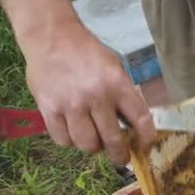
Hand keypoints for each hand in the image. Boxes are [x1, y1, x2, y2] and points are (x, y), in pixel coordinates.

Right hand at [24, 22, 155, 163]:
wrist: (52, 37)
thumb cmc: (88, 53)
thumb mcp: (116, 68)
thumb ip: (126, 94)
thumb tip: (136, 125)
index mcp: (117, 84)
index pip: (140, 119)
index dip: (146, 138)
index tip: (145, 146)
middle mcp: (96, 96)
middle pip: (112, 140)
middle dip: (120, 155)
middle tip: (121, 157)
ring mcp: (70, 105)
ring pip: (87, 144)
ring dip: (93, 147)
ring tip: (94, 139)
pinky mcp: (48, 109)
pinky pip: (63, 140)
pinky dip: (71, 141)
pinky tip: (74, 132)